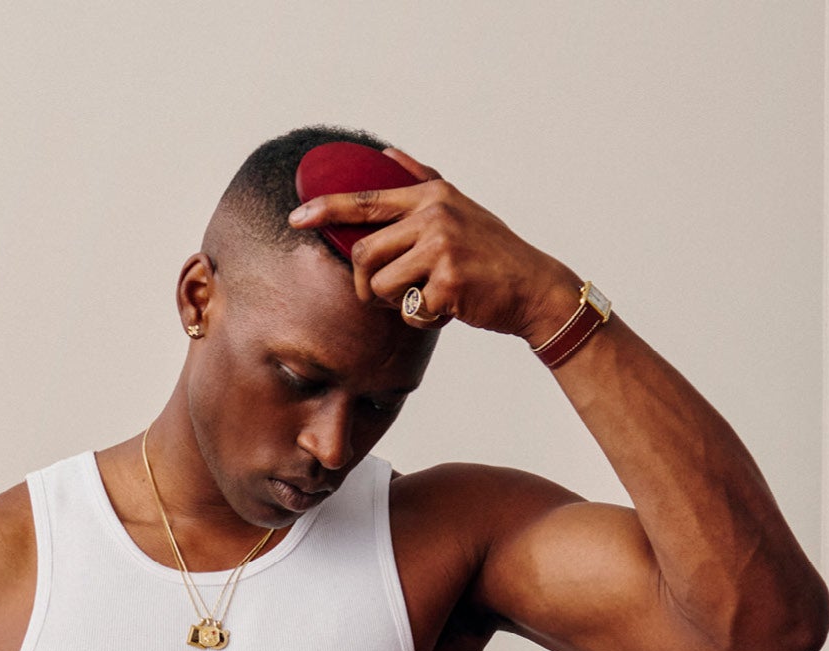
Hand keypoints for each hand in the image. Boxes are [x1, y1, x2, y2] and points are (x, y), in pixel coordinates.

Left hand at [287, 147, 585, 348]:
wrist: (531, 286)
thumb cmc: (489, 251)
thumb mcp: (458, 205)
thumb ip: (420, 179)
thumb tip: (385, 153)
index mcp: (430, 195)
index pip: (366, 199)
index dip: (327, 209)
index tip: (297, 217)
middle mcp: (433, 215)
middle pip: (363, 253)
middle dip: (365, 283)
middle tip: (384, 294)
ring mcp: (441, 247)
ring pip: (380, 286)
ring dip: (393, 303)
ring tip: (423, 296)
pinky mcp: (449, 282)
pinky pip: (408, 311)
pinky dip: (421, 319)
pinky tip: (447, 308)